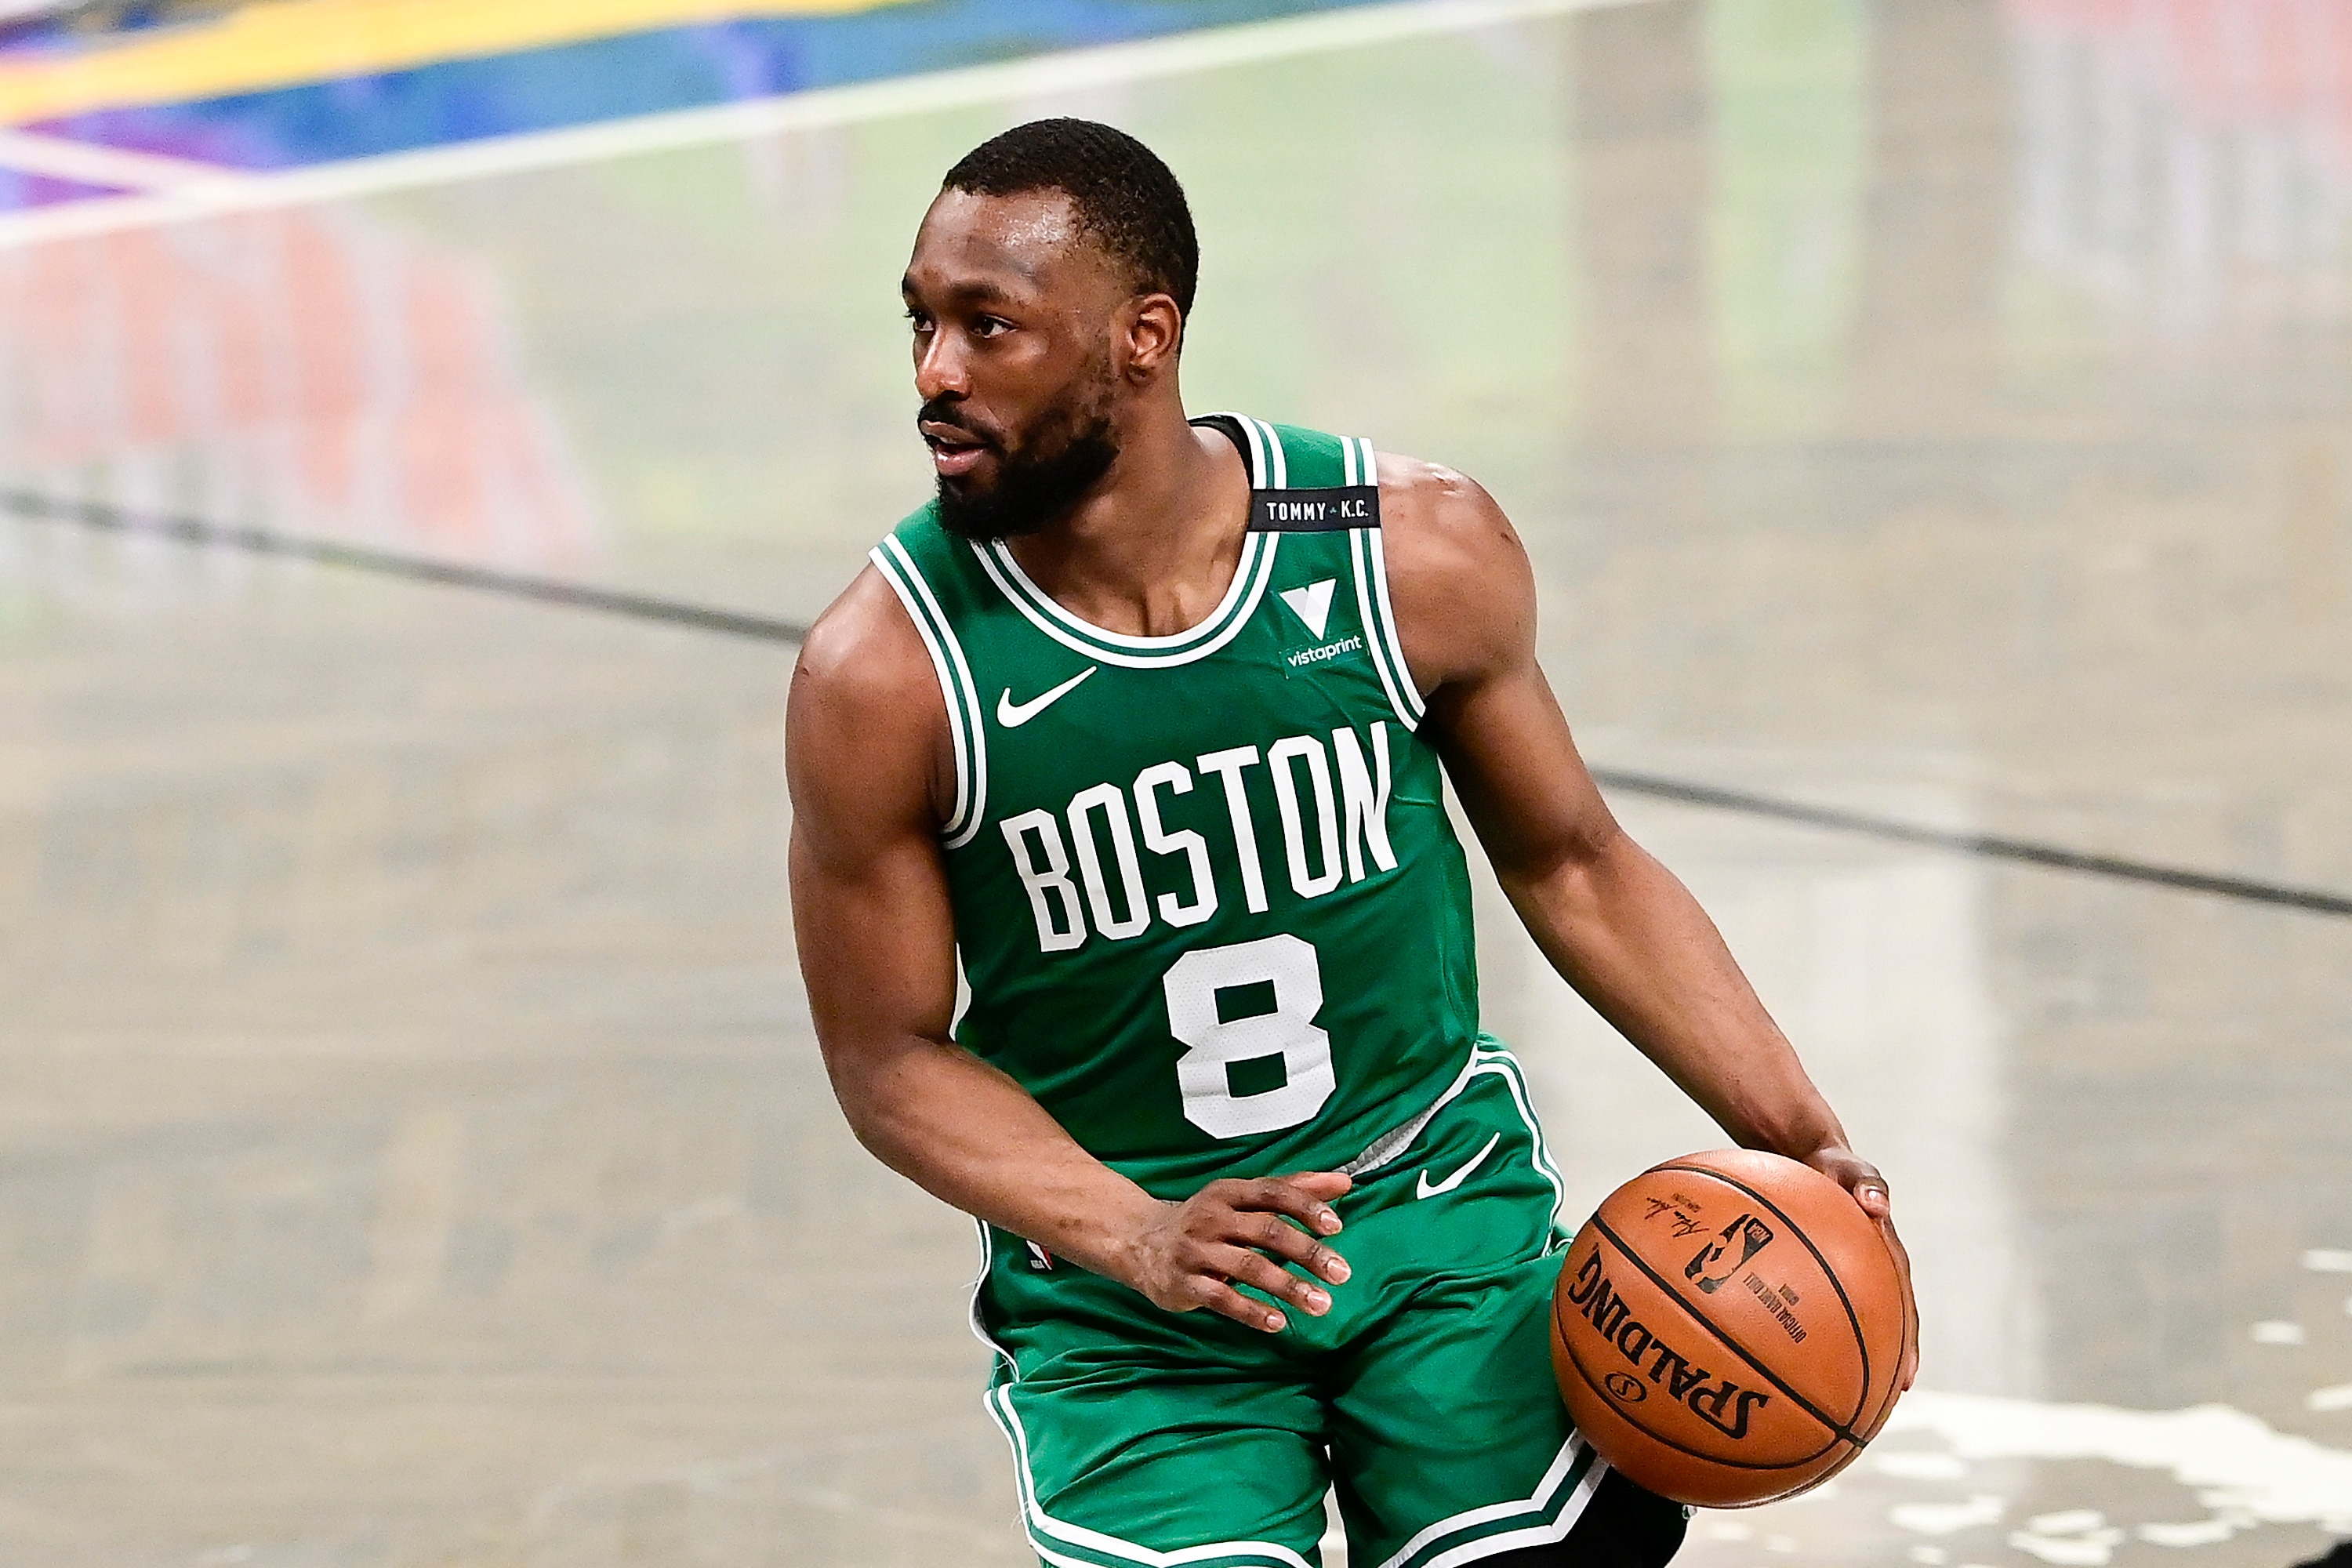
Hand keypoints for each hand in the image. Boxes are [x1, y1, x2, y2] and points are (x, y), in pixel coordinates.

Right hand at [1118, 1171, 1352, 1332]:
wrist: (1139, 1242)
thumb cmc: (1203, 1220)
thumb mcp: (1243, 1198)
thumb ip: (1293, 1189)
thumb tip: (1343, 1182)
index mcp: (1229, 1192)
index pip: (1273, 1192)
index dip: (1306, 1207)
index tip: (1335, 1225)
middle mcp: (1212, 1217)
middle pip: (1266, 1230)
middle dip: (1307, 1252)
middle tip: (1340, 1272)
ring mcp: (1196, 1251)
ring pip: (1248, 1267)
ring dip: (1288, 1286)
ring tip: (1320, 1303)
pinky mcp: (1184, 1283)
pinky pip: (1222, 1298)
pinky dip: (1251, 1311)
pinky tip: (1278, 1321)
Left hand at [1805, 1147, 1920, 1392]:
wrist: (1809, 1154)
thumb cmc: (1833, 1164)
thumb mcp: (1850, 1167)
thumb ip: (1864, 1183)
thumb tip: (1877, 1205)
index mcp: (1885, 1256)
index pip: (1903, 1307)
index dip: (1907, 1345)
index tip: (1906, 1379)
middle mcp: (1870, 1271)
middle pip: (1884, 1325)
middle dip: (1885, 1364)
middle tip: (1881, 1403)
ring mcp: (1845, 1272)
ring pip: (1851, 1320)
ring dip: (1851, 1354)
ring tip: (1840, 1394)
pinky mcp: (1818, 1268)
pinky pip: (1814, 1301)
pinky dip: (1807, 1326)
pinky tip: (1782, 1352)